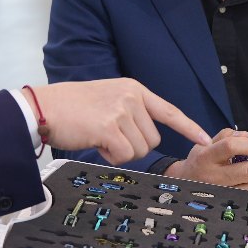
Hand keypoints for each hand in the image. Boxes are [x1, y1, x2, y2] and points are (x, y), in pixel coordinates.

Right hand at [29, 79, 209, 166]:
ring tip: (99, 137)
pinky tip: (95, 143)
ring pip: (140, 150)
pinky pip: (124, 155)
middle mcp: (132, 97)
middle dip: (133, 146)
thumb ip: (130, 111)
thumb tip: (147, 137)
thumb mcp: (107, 99)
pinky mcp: (109, 127)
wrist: (42, 106)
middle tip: (108, 137)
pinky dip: (110, 157)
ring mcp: (121, 111)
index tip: (204, 139)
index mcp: (134, 89)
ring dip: (120, 152)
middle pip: (153, 140)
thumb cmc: (71, 107)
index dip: (188, 127)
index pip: (169, 111)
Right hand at [166, 128, 247, 189]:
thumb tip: (246, 135)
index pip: (230, 146)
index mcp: (206, 157)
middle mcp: (213, 176)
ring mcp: (220, 193)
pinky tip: (246, 186)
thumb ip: (226, 136)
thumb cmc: (199, 161)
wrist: (183, 182)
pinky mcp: (225, 204)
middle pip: (247, 170)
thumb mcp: (205, 144)